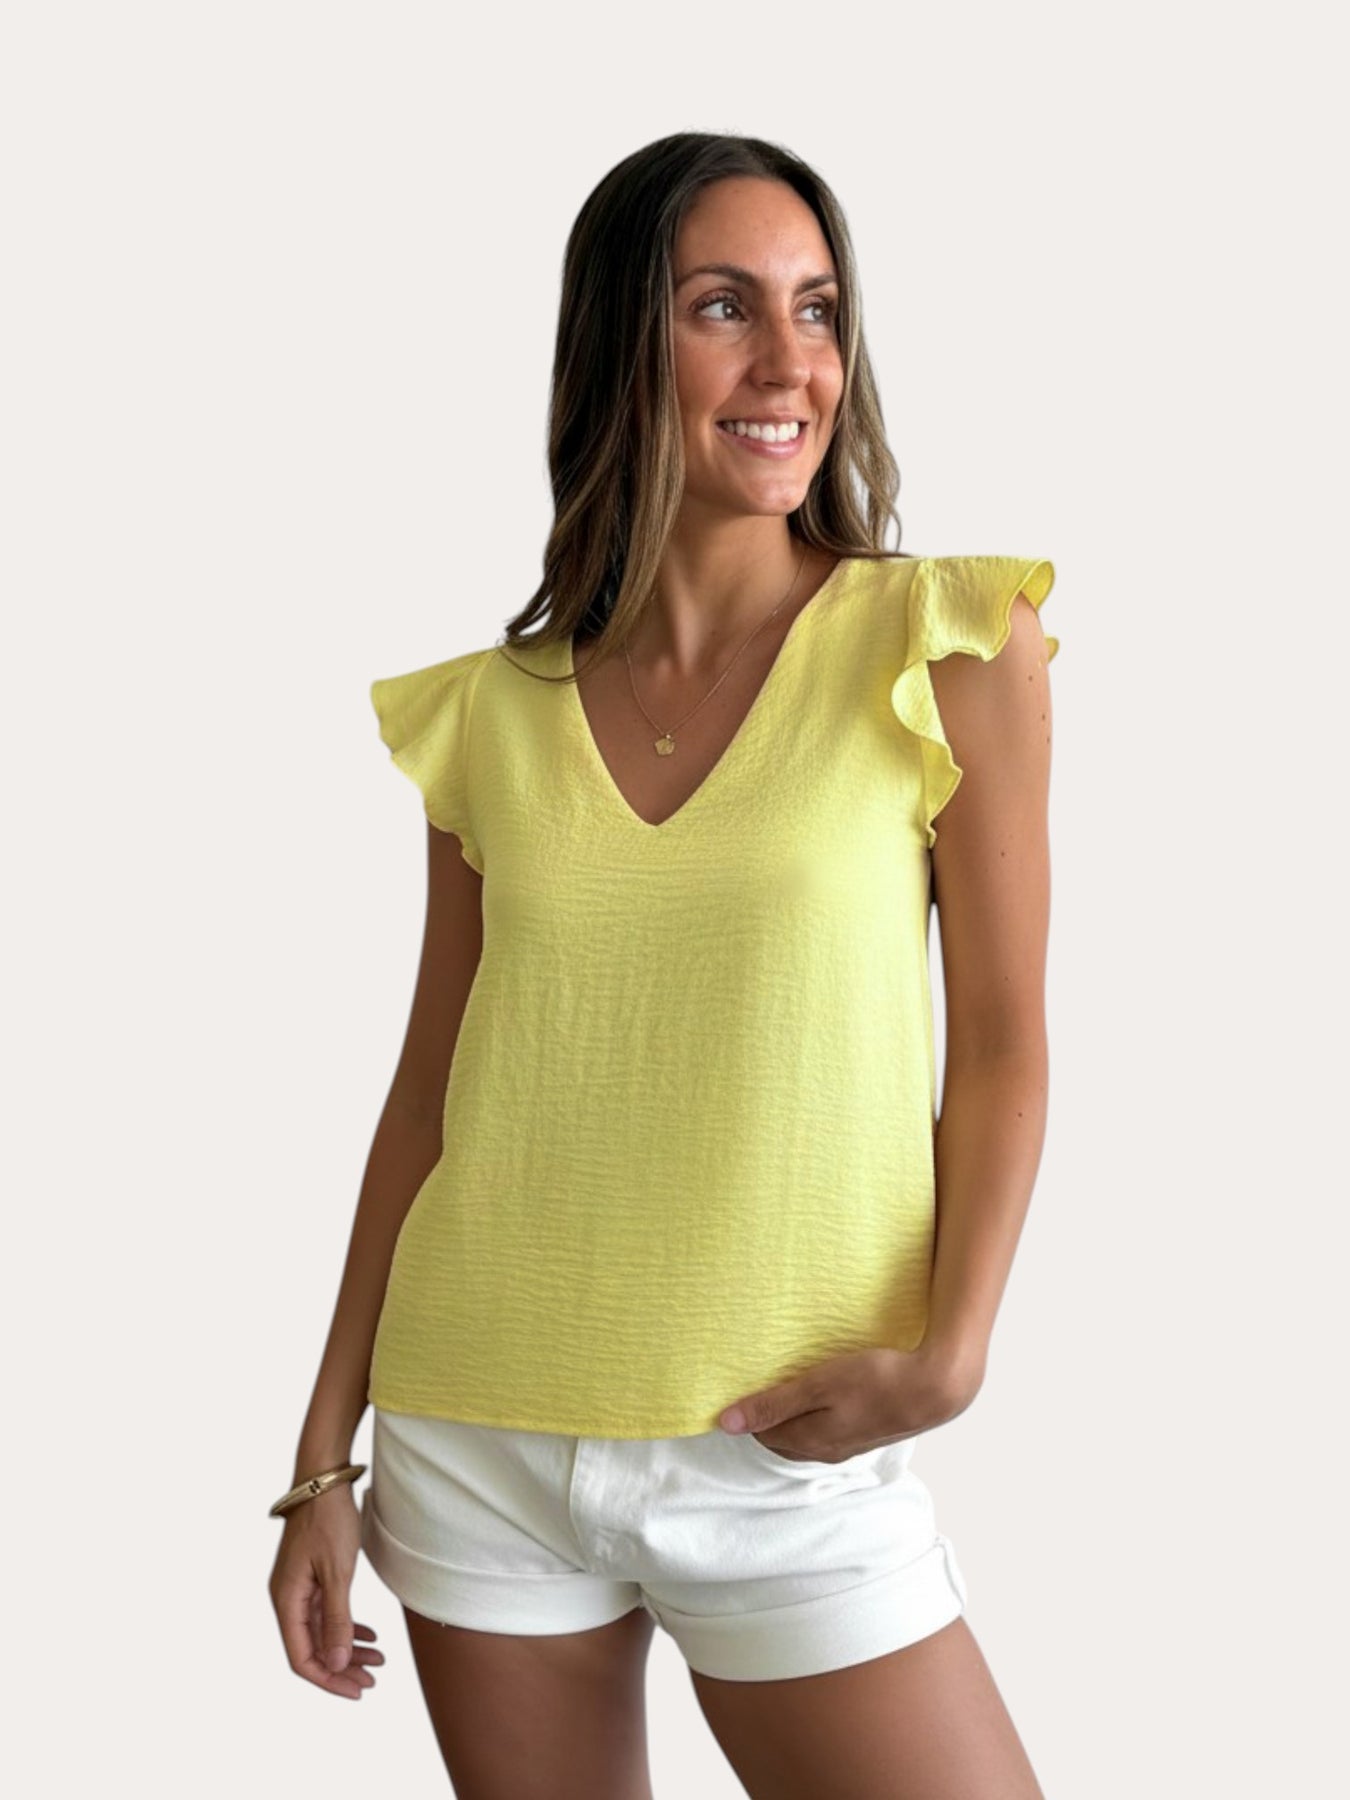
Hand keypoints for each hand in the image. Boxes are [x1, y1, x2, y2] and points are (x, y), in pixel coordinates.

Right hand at [268, 1483, 384, 1699]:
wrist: (323, 1479)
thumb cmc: (328, 1520)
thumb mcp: (337, 1572)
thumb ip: (337, 1620)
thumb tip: (337, 1663)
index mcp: (286, 1601)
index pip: (302, 1657)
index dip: (328, 1679)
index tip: (356, 1690)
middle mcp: (287, 1599)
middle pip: (312, 1649)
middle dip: (342, 1669)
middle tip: (373, 1681)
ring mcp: (299, 1588)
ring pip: (322, 1632)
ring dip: (347, 1649)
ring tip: (378, 1661)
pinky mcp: (311, 1577)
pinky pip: (326, 1613)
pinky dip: (346, 1627)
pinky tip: (369, 1636)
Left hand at [717, 1344, 982, 1462]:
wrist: (934, 1388)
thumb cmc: (876, 1380)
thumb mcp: (818, 1385)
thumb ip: (773, 1404)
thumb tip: (725, 1424)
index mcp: (809, 1441)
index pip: (761, 1433)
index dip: (749, 1411)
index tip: (742, 1384)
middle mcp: (826, 1451)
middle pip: (782, 1437)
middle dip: (767, 1416)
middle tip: (758, 1384)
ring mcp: (848, 1445)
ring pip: (805, 1435)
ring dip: (792, 1416)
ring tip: (786, 1387)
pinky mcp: (866, 1434)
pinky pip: (828, 1430)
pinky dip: (815, 1415)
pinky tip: (823, 1395)